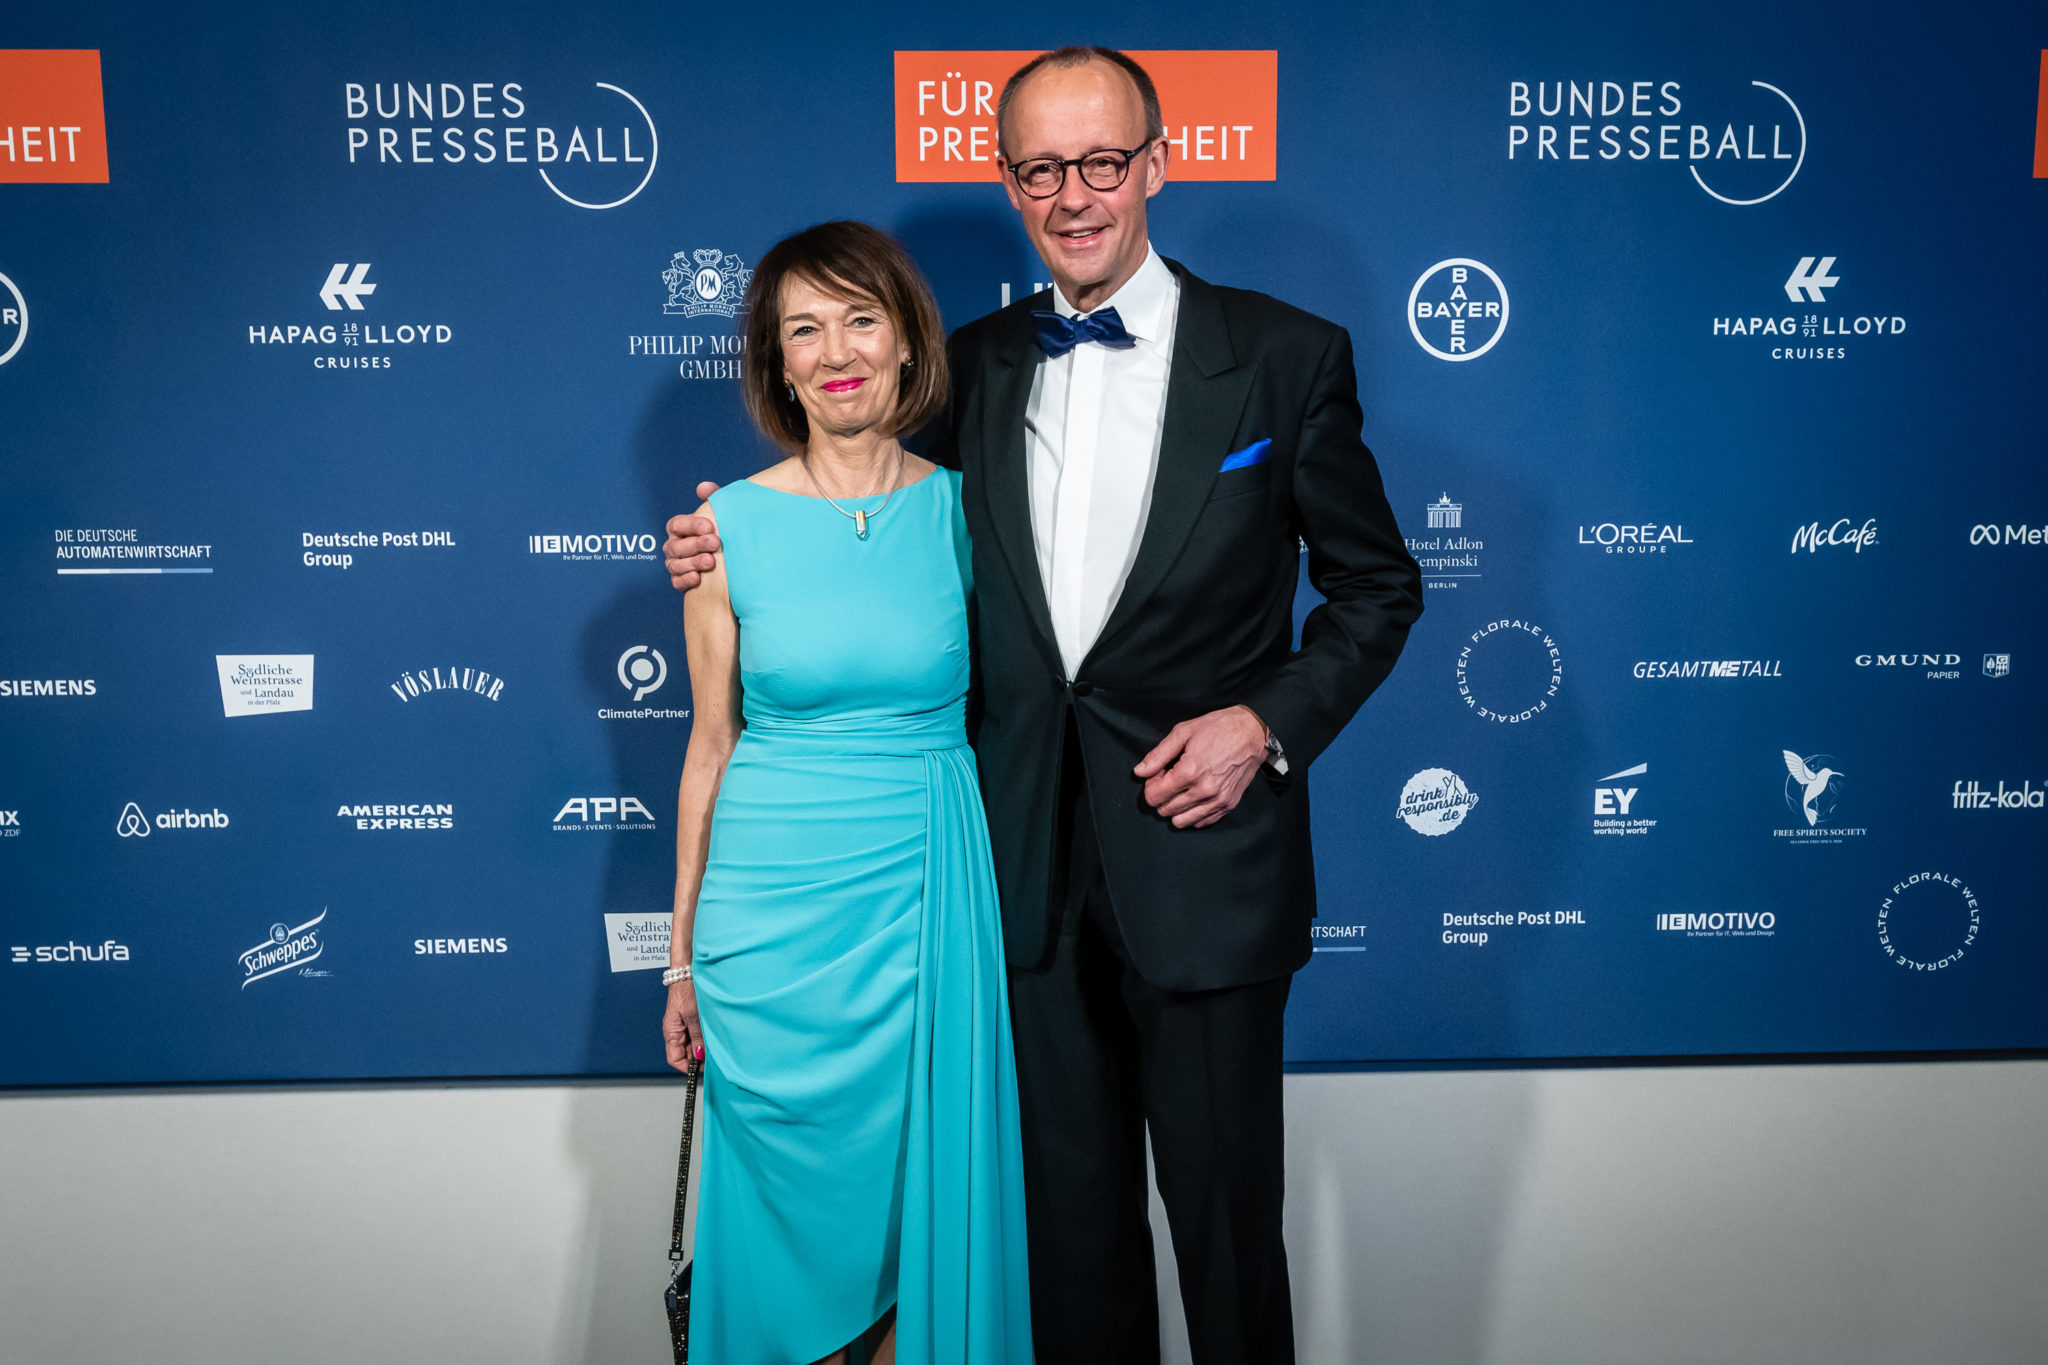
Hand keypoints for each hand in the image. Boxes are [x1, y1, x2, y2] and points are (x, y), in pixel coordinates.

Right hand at [662, 978, 705, 1074]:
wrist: (687, 972)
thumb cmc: (686, 989)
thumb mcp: (694, 1015)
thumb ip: (697, 1036)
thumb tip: (699, 1055)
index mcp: (671, 1032)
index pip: (675, 1059)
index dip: (687, 1067)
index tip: (701, 1069)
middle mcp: (675, 1031)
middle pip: (684, 1054)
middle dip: (697, 1058)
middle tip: (712, 1057)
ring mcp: (682, 1025)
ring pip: (691, 1044)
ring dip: (702, 1047)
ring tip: (714, 1045)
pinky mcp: (689, 1019)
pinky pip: (695, 1034)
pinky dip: (703, 1037)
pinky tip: (712, 1035)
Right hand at [664, 481, 723, 589]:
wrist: (729, 562)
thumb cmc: (720, 533)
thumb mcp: (718, 514)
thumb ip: (712, 498)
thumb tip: (704, 487)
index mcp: (679, 529)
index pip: (678, 524)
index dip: (692, 525)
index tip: (710, 526)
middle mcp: (673, 546)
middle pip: (677, 546)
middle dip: (696, 544)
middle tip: (715, 543)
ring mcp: (675, 564)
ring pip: (676, 564)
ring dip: (693, 563)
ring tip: (710, 562)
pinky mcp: (680, 581)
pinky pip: (677, 582)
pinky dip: (685, 580)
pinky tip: (697, 578)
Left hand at [1134, 705, 1268, 828]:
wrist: (1253, 732)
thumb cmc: (1218, 728)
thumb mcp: (1184, 732)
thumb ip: (1158, 755)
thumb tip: (1139, 772)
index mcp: (1190, 771)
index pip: (1154, 796)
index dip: (1151, 785)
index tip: (1158, 774)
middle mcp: (1204, 790)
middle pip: (1165, 810)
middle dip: (1162, 796)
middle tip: (1170, 779)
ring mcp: (1218, 800)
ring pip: (1181, 821)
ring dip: (1175, 808)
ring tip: (1182, 789)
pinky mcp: (1228, 804)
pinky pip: (1201, 822)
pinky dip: (1193, 813)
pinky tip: (1195, 796)